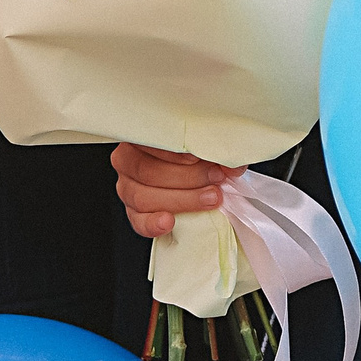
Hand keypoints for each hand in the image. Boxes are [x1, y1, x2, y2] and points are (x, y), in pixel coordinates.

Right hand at [113, 143, 237, 239]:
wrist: (198, 176)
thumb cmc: (198, 155)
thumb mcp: (205, 146)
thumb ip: (215, 151)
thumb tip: (232, 166)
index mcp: (141, 136)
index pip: (149, 142)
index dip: (174, 151)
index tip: (198, 157)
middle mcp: (128, 160)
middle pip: (147, 171)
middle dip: (187, 177)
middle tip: (215, 178)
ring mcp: (127, 186)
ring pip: (143, 196)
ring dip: (182, 199)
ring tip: (211, 198)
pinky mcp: (134, 212)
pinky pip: (137, 221)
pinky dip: (153, 223)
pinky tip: (169, 222)